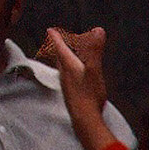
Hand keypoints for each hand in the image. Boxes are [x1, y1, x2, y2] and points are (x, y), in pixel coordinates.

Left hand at [41, 25, 113, 146]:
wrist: (85, 120)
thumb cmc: (89, 94)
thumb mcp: (94, 69)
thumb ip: (95, 50)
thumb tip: (98, 30)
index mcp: (68, 65)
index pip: (60, 47)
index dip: (56, 38)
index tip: (50, 30)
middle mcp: (65, 74)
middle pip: (58, 57)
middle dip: (58, 47)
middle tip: (56, 40)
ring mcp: (67, 85)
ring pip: (62, 67)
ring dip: (63, 59)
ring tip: (65, 56)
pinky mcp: (72, 94)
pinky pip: (68, 77)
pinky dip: (69, 70)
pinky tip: (74, 76)